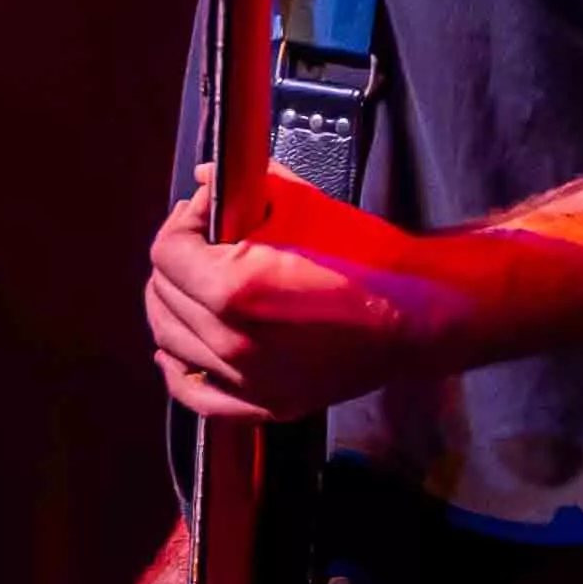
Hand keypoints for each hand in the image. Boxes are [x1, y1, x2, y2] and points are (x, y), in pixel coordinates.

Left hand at [145, 176, 480, 418]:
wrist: (420, 312)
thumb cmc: (369, 258)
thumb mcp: (305, 204)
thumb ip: (246, 187)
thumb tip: (208, 180)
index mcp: (233, 288)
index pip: (167, 251)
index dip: (181, 222)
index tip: (202, 213)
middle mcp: (230, 340)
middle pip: (162, 295)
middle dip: (177, 260)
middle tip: (201, 240)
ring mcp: (246, 379)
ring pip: (170, 341)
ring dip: (173, 307)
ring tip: (193, 285)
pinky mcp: (264, 403)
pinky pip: (197, 395)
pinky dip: (178, 372)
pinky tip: (174, 352)